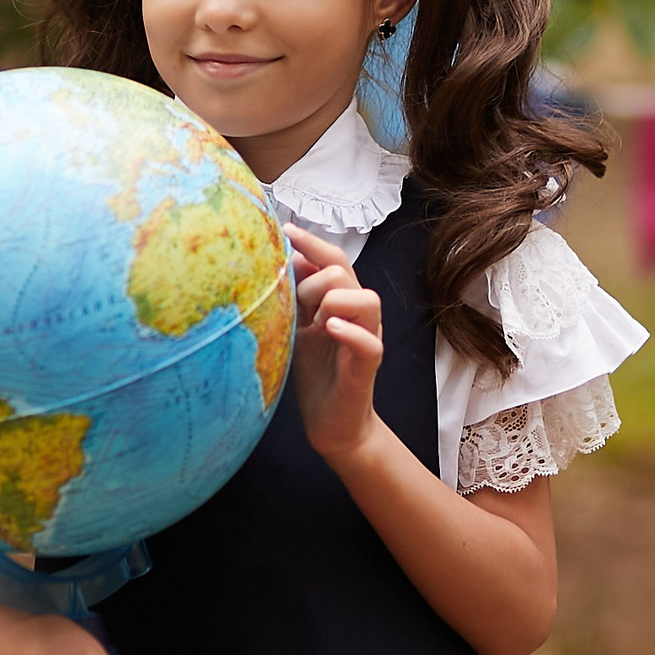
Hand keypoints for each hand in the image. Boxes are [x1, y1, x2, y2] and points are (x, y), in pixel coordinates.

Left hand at [285, 225, 385, 463]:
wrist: (331, 424)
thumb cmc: (315, 373)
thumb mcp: (299, 327)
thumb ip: (298, 294)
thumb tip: (290, 257)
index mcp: (342, 300)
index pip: (334, 258)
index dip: (312, 242)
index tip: (286, 231)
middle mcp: (359, 315)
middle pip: (344, 272)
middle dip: (313, 282)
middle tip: (298, 309)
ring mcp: (367, 338)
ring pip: (366, 299)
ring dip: (333, 303)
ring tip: (315, 323)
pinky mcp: (368, 367)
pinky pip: (369, 341)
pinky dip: (349, 331)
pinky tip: (327, 330)